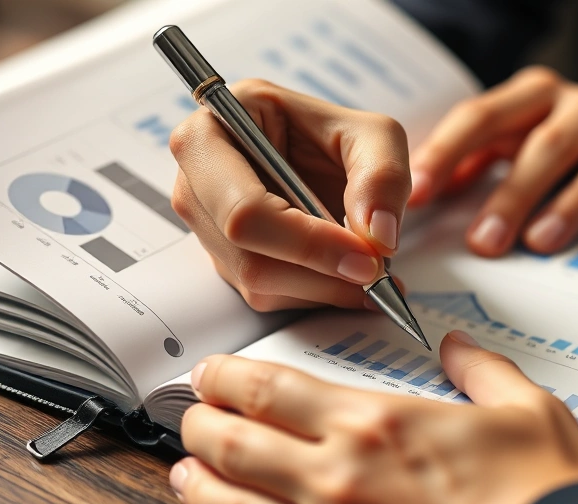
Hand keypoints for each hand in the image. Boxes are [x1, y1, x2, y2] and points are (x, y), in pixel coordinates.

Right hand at [169, 79, 410, 311]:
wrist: (325, 156)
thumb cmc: (336, 134)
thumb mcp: (375, 135)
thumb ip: (382, 176)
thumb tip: (378, 238)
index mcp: (211, 134)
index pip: (245, 210)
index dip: (307, 243)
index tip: (365, 258)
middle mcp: (195, 184)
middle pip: (248, 257)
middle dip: (320, 273)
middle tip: (376, 273)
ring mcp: (206, 228)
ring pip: (260, 285)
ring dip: (324, 288)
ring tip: (371, 269)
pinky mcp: (226, 260)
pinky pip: (269, 296)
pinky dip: (317, 292)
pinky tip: (346, 274)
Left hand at [172, 331, 577, 503]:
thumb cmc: (548, 502)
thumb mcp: (527, 412)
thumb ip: (484, 371)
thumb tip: (460, 348)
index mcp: (376, 426)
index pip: (270, 389)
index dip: (228, 376)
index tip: (214, 372)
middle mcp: (338, 482)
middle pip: (233, 444)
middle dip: (200, 424)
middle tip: (190, 415)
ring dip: (199, 485)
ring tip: (186, 472)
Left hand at [408, 66, 577, 256]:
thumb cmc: (542, 150)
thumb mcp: (500, 146)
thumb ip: (464, 165)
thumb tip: (412, 198)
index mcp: (533, 93)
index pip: (483, 116)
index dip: (447, 155)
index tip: (418, 196)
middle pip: (547, 144)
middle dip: (513, 195)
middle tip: (484, 242)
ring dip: (575, 201)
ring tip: (541, 242)